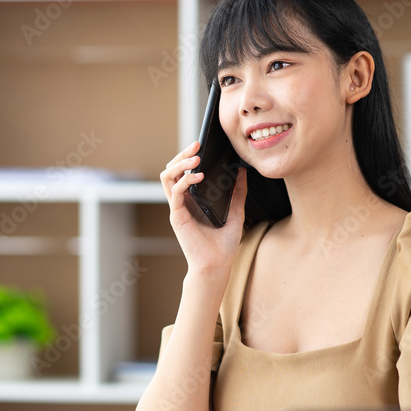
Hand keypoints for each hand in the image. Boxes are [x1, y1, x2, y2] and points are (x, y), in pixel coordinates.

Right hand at [160, 142, 246, 275]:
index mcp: (193, 199)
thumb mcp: (236, 211)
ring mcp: (177, 208)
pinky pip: (175, 192)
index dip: (189, 156)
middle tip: (197, 145)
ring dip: (179, 164)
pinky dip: (185, 181)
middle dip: (182, 154)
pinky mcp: (177, 216)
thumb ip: (238, 191)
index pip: (184, 171)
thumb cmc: (223, 243)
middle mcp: (182, 201)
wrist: (217, 265)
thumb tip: (242, 170)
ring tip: (196, 158)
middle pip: (172, 170)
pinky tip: (198, 176)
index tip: (202, 145)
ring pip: (167, 177)